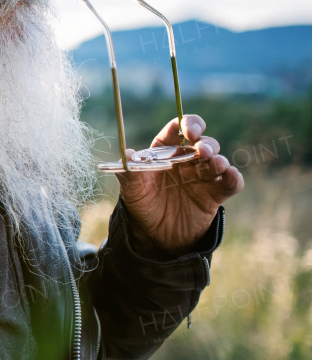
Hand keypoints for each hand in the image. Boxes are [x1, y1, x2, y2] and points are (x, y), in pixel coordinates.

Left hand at [115, 115, 242, 254]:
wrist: (154, 235)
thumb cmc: (142, 205)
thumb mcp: (132, 190)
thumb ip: (129, 172)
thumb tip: (127, 154)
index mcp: (165, 152)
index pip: (178, 130)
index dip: (186, 124)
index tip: (188, 130)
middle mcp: (186, 161)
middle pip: (202, 142)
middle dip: (205, 144)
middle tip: (202, 151)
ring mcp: (202, 177)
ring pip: (218, 161)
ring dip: (219, 160)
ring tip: (214, 164)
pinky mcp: (214, 195)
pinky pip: (230, 183)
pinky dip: (233, 178)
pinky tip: (231, 175)